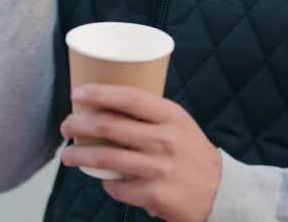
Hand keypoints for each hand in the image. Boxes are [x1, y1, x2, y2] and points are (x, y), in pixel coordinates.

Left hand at [60, 85, 221, 221]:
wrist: (221, 191)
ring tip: (69, 156)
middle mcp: (165, 140)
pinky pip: (117, 187)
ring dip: (80, 156)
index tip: (77, 93)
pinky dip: (105, 183)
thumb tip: (107, 102)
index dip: (99, 93)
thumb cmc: (192, 153)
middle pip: (110, 127)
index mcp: (171, 116)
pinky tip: (103, 180)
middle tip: (66, 126)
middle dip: (79, 124)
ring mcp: (159, 168)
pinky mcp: (154, 195)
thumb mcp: (179, 123)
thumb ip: (150, 113)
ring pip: (105, 158)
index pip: (130, 98)